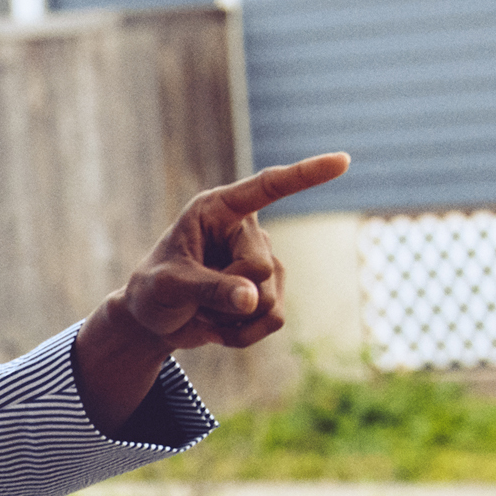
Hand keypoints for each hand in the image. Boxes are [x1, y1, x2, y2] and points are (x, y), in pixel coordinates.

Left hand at [73, 152, 349, 435]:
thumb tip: (253, 299)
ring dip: (232, 317)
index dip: (305, 175)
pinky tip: (218, 329)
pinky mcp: (270, 292)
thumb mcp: (169, 287)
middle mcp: (245, 230)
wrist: (152, 322)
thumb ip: (209, 288)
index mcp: (217, 210)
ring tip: (202, 310)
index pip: (267, 188)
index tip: (342, 161)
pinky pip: (274, 319)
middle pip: (260, 267)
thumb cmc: (152, 292)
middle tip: (194, 294)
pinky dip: (244, 334)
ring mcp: (262, 260)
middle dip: (226, 292)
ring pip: (269, 299)